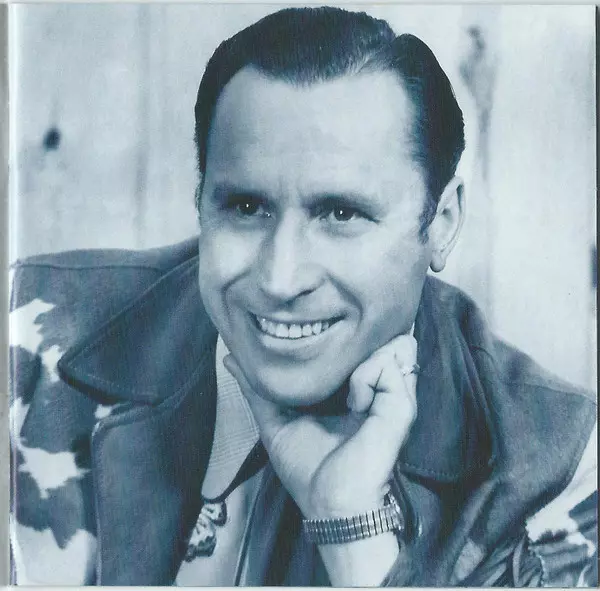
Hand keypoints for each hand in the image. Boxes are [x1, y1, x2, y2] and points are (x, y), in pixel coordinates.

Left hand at [223, 333, 417, 519]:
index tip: (320, 338)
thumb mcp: (275, 420)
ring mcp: (392, 396)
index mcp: (355, 391)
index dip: (345, 337)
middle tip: (332, 360)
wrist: (330, 505)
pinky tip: (355, 402)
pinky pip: (387, 365)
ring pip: (390, 345)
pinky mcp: (400, 406)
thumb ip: (256, 389)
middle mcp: (377, 389)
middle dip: (357, 339)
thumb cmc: (308, 470)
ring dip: (360, 357)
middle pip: (382, 339)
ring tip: (347, 392)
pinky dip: (366, 375)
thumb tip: (230, 358)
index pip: (360, 346)